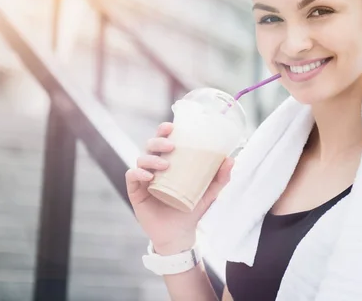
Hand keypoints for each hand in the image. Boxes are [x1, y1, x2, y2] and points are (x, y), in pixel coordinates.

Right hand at [126, 122, 233, 254]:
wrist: (179, 234)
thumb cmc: (191, 209)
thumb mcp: (209, 193)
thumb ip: (220, 178)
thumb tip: (230, 159)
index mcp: (169, 162)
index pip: (163, 140)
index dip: (163, 130)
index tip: (171, 127)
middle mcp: (154, 167)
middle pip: (150, 146)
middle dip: (158, 141)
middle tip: (171, 146)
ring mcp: (143, 179)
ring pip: (141, 159)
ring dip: (151, 158)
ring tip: (165, 165)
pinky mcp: (136, 192)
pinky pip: (131, 176)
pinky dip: (138, 173)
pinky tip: (148, 176)